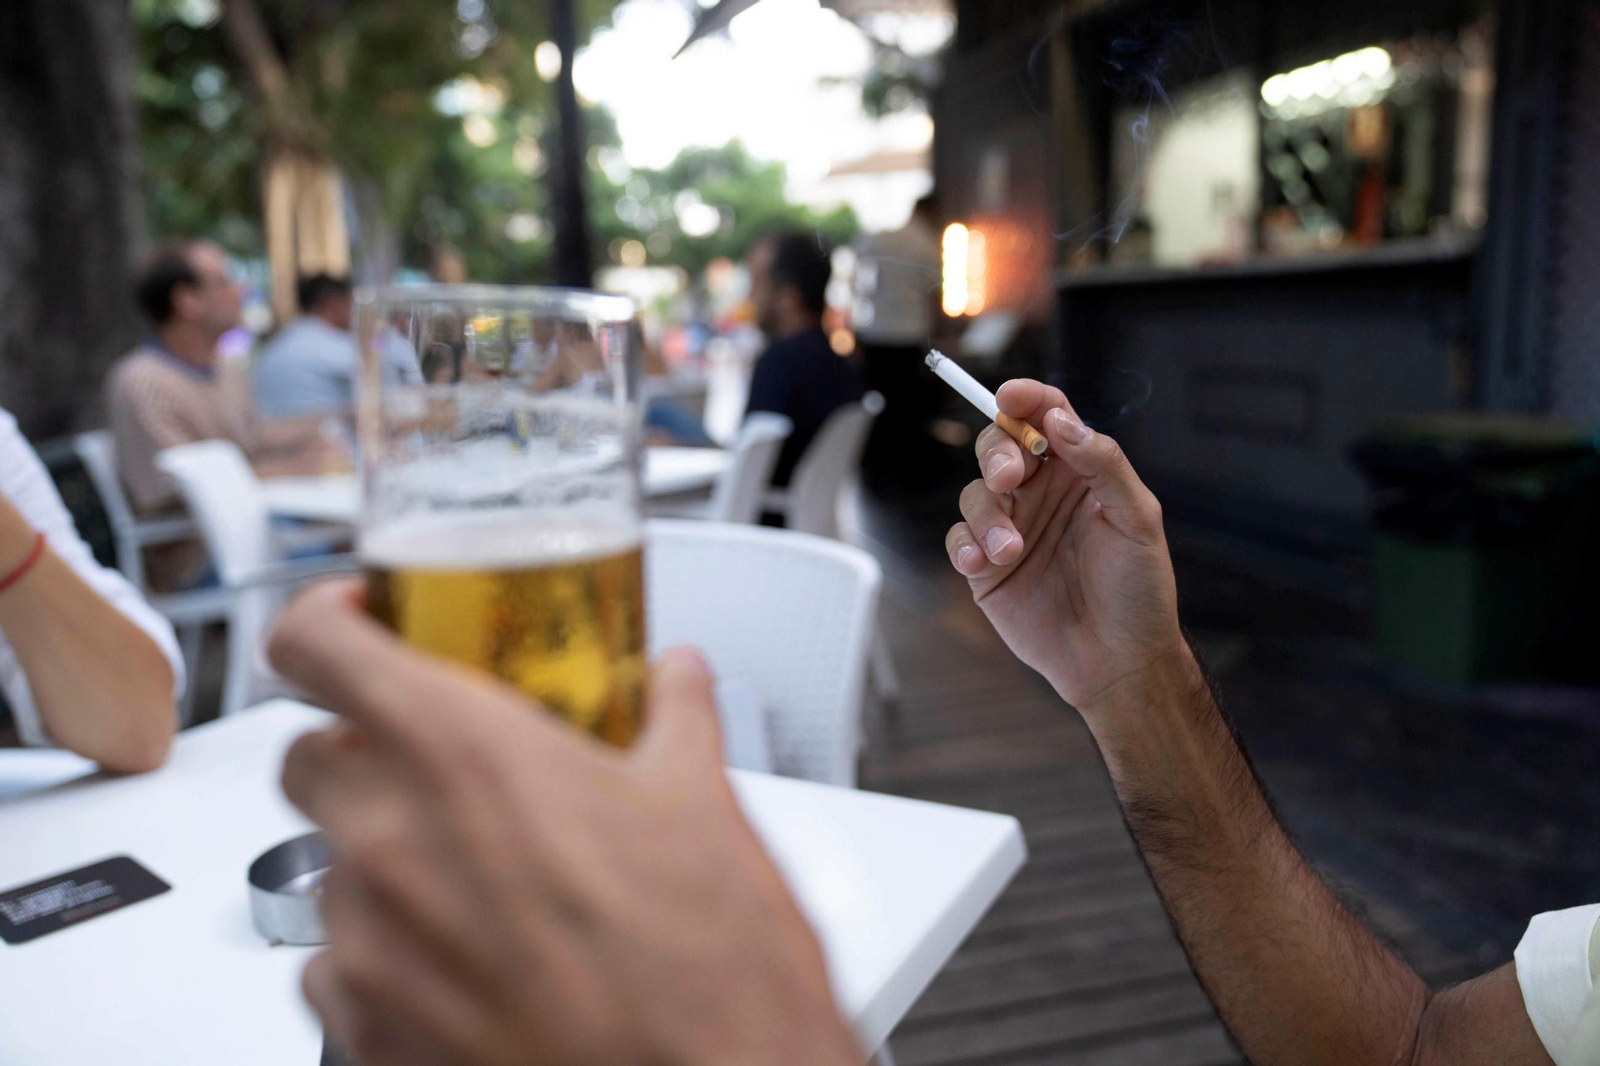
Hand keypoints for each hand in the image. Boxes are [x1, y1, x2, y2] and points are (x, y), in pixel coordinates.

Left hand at [270, 583, 859, 1065]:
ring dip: (384, 855)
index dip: (323, 619)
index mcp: (464, 755)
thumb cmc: (706, 967)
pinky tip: (464, 957)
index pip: (312, 644)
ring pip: (327, 864)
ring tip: (478, 877)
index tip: (360, 624)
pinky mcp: (363, 1029)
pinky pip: (334, 965)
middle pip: (305, 755)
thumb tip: (675, 679)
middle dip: (358, 747)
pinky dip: (383, 951)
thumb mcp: (705, 805)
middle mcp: (392, 840)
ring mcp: (367, 942)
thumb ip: (675, 717)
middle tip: (436, 763)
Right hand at [945, 379, 1186, 715]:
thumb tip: (1061, 421)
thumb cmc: (1138, 590)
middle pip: (1000, 446)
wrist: (1118, 661)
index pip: (1047, 417)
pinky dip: (964, 545)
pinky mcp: (986, 568)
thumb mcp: (1137, 519)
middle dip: (998, 453)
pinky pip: (959, 540)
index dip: (1028, 399)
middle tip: (1012, 478)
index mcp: (1079, 472)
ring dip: (987, 515)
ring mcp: (1010, 529)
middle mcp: (1041, 495)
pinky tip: (981, 563)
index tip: (1011, 396)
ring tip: (1011, 551)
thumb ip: (1102, 463)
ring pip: (976, 494)